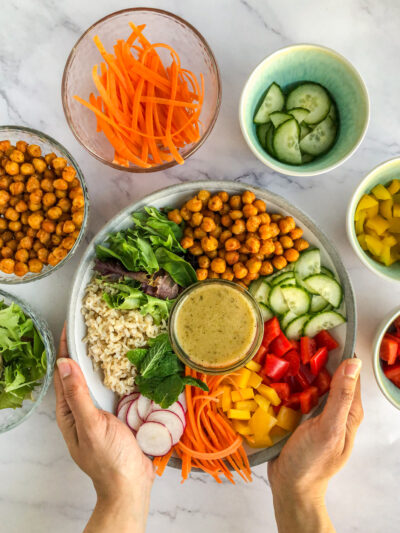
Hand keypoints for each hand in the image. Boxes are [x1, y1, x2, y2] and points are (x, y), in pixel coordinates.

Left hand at [54, 325, 153, 532]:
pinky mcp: (115, 414)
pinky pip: (112, 388)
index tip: (70, 325)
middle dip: (82, 350)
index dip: (64, 348)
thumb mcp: (91, 425)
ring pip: (96, 379)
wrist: (131, 483)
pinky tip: (125, 363)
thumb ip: (78, 395)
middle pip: (78, 374)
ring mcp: (99, 411)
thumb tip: (64, 363)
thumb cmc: (109, 458)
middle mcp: (81, 409)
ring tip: (108, 337)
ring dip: (100, 359)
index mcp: (69, 412)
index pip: (63, 373)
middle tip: (92, 325)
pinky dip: (116, 372)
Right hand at [268, 357, 362, 532]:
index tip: (319, 334)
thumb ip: (341, 397)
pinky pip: (297, 392)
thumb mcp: (329, 428)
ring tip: (283, 351)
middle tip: (295, 340)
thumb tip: (354, 363)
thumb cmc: (312, 461)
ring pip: (311, 382)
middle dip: (314, 357)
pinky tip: (276, 373)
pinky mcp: (300, 416)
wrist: (290, 486)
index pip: (350, 373)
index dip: (338, 352)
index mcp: (350, 411)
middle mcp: (336, 409)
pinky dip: (289, 381)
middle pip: (328, 375)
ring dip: (299, 368)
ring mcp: (317, 412)